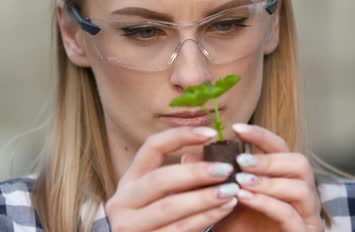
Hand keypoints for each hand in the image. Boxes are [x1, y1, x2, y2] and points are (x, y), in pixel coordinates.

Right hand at [105, 127, 239, 231]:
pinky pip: (180, 229)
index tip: (211, 133)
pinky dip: (206, 217)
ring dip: (205, 197)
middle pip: (159, 180)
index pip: (152, 147)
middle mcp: (123, 202)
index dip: (181, 136)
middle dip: (195, 173)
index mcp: (128, 181)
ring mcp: (131, 226)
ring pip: (170, 206)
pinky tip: (225, 209)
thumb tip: (209, 156)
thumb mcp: (156, 196)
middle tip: (226, 169)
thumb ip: (178, 178)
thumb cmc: (152, 220)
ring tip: (232, 190)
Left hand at [183, 123, 323, 231]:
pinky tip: (243, 198)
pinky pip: (290, 215)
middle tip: (241, 161)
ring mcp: (306, 215)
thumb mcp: (222, 198)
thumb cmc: (238, 227)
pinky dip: (266, 203)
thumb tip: (188, 155)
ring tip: (241, 181)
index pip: (280, 147)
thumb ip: (210, 177)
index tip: (236, 128)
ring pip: (300, 188)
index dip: (260, 135)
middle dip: (268, 160)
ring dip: (267, 181)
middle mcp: (301, 192)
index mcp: (284, 177)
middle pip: (299, 163)